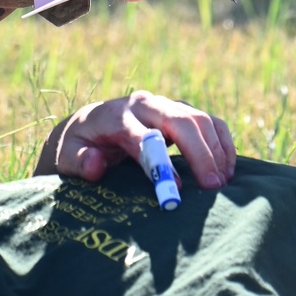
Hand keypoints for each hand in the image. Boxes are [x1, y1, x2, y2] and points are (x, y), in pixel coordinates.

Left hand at [34, 90, 236, 190]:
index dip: (160, 163)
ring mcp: (164, 105)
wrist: (88, 126)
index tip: (176, 191)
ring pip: (200, 119)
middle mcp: (143, 104)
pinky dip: (223, 143)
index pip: (143, 136)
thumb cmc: (78, 146)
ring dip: (216, 150)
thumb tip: (96, 165)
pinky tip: (228, 170)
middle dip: (200, 154)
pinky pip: (210, 122)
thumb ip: (79, 161)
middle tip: (213, 188)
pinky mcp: (179, 112)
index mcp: (115, 116)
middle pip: (181, 121)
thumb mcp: (67, 156)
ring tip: (222, 185)